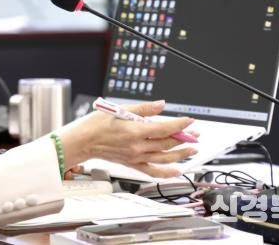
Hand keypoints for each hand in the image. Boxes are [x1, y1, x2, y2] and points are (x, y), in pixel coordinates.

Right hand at [60, 100, 196, 178]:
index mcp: (134, 131)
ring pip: (163, 158)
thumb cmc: (97, 124)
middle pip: (166, 144)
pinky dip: (166, 173)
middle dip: (183, 138)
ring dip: (180, 155)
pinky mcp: (132, 164)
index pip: (164, 129)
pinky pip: (152, 171)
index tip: (189, 121)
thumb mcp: (120, 109)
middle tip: (194, 134)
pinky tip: (177, 171)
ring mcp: (135, 157)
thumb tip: (161, 104)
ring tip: (192, 150)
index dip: (179, 125)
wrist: (84, 141)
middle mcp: (137, 147)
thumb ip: (144, 108)